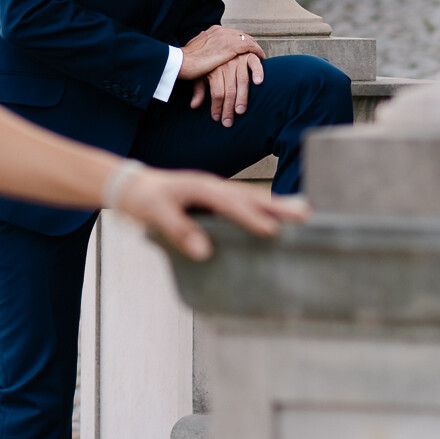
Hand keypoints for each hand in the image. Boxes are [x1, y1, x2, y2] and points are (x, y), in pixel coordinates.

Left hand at [114, 166, 306, 261]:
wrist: (134, 186)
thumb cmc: (145, 201)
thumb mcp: (156, 215)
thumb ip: (179, 232)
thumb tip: (204, 252)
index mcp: (201, 188)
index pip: (231, 204)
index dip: (251, 218)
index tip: (271, 232)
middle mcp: (214, 186)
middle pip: (251, 196)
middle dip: (278, 207)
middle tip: (305, 215)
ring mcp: (217, 191)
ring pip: (252, 198)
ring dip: (277, 206)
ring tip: (304, 213)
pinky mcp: (217, 199)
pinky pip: (245, 202)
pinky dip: (265, 208)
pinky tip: (279, 217)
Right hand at [178, 25, 265, 85]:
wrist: (181, 62)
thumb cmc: (184, 61)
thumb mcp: (196, 52)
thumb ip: (204, 50)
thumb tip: (205, 54)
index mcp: (212, 31)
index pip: (231, 33)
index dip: (239, 40)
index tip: (245, 48)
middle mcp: (220, 30)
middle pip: (241, 34)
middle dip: (249, 42)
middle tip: (256, 51)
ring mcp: (225, 37)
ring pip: (247, 39)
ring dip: (254, 47)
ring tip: (261, 55)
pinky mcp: (230, 46)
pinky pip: (249, 46)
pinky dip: (257, 51)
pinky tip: (261, 58)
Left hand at [189, 49, 263, 124]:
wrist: (219, 42)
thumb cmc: (211, 64)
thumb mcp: (201, 75)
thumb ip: (199, 90)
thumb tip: (194, 106)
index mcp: (214, 70)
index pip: (216, 92)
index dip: (217, 107)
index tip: (217, 118)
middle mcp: (226, 65)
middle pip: (228, 90)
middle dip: (228, 108)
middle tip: (229, 122)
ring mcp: (238, 59)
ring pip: (242, 81)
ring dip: (242, 98)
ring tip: (241, 111)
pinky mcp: (249, 55)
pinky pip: (254, 63)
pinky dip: (257, 72)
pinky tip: (258, 82)